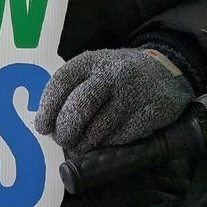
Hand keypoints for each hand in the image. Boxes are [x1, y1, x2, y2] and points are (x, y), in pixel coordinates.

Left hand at [34, 47, 193, 157]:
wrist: (165, 70)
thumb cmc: (117, 75)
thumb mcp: (94, 69)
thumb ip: (72, 89)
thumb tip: (47, 124)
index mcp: (91, 61)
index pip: (61, 82)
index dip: (48, 108)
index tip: (42, 126)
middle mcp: (112, 73)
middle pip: (80, 107)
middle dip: (66, 130)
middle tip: (62, 140)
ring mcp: (133, 92)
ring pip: (100, 128)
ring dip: (85, 143)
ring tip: (80, 146)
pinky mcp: (151, 111)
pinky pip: (121, 137)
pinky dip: (108, 145)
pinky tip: (104, 143)